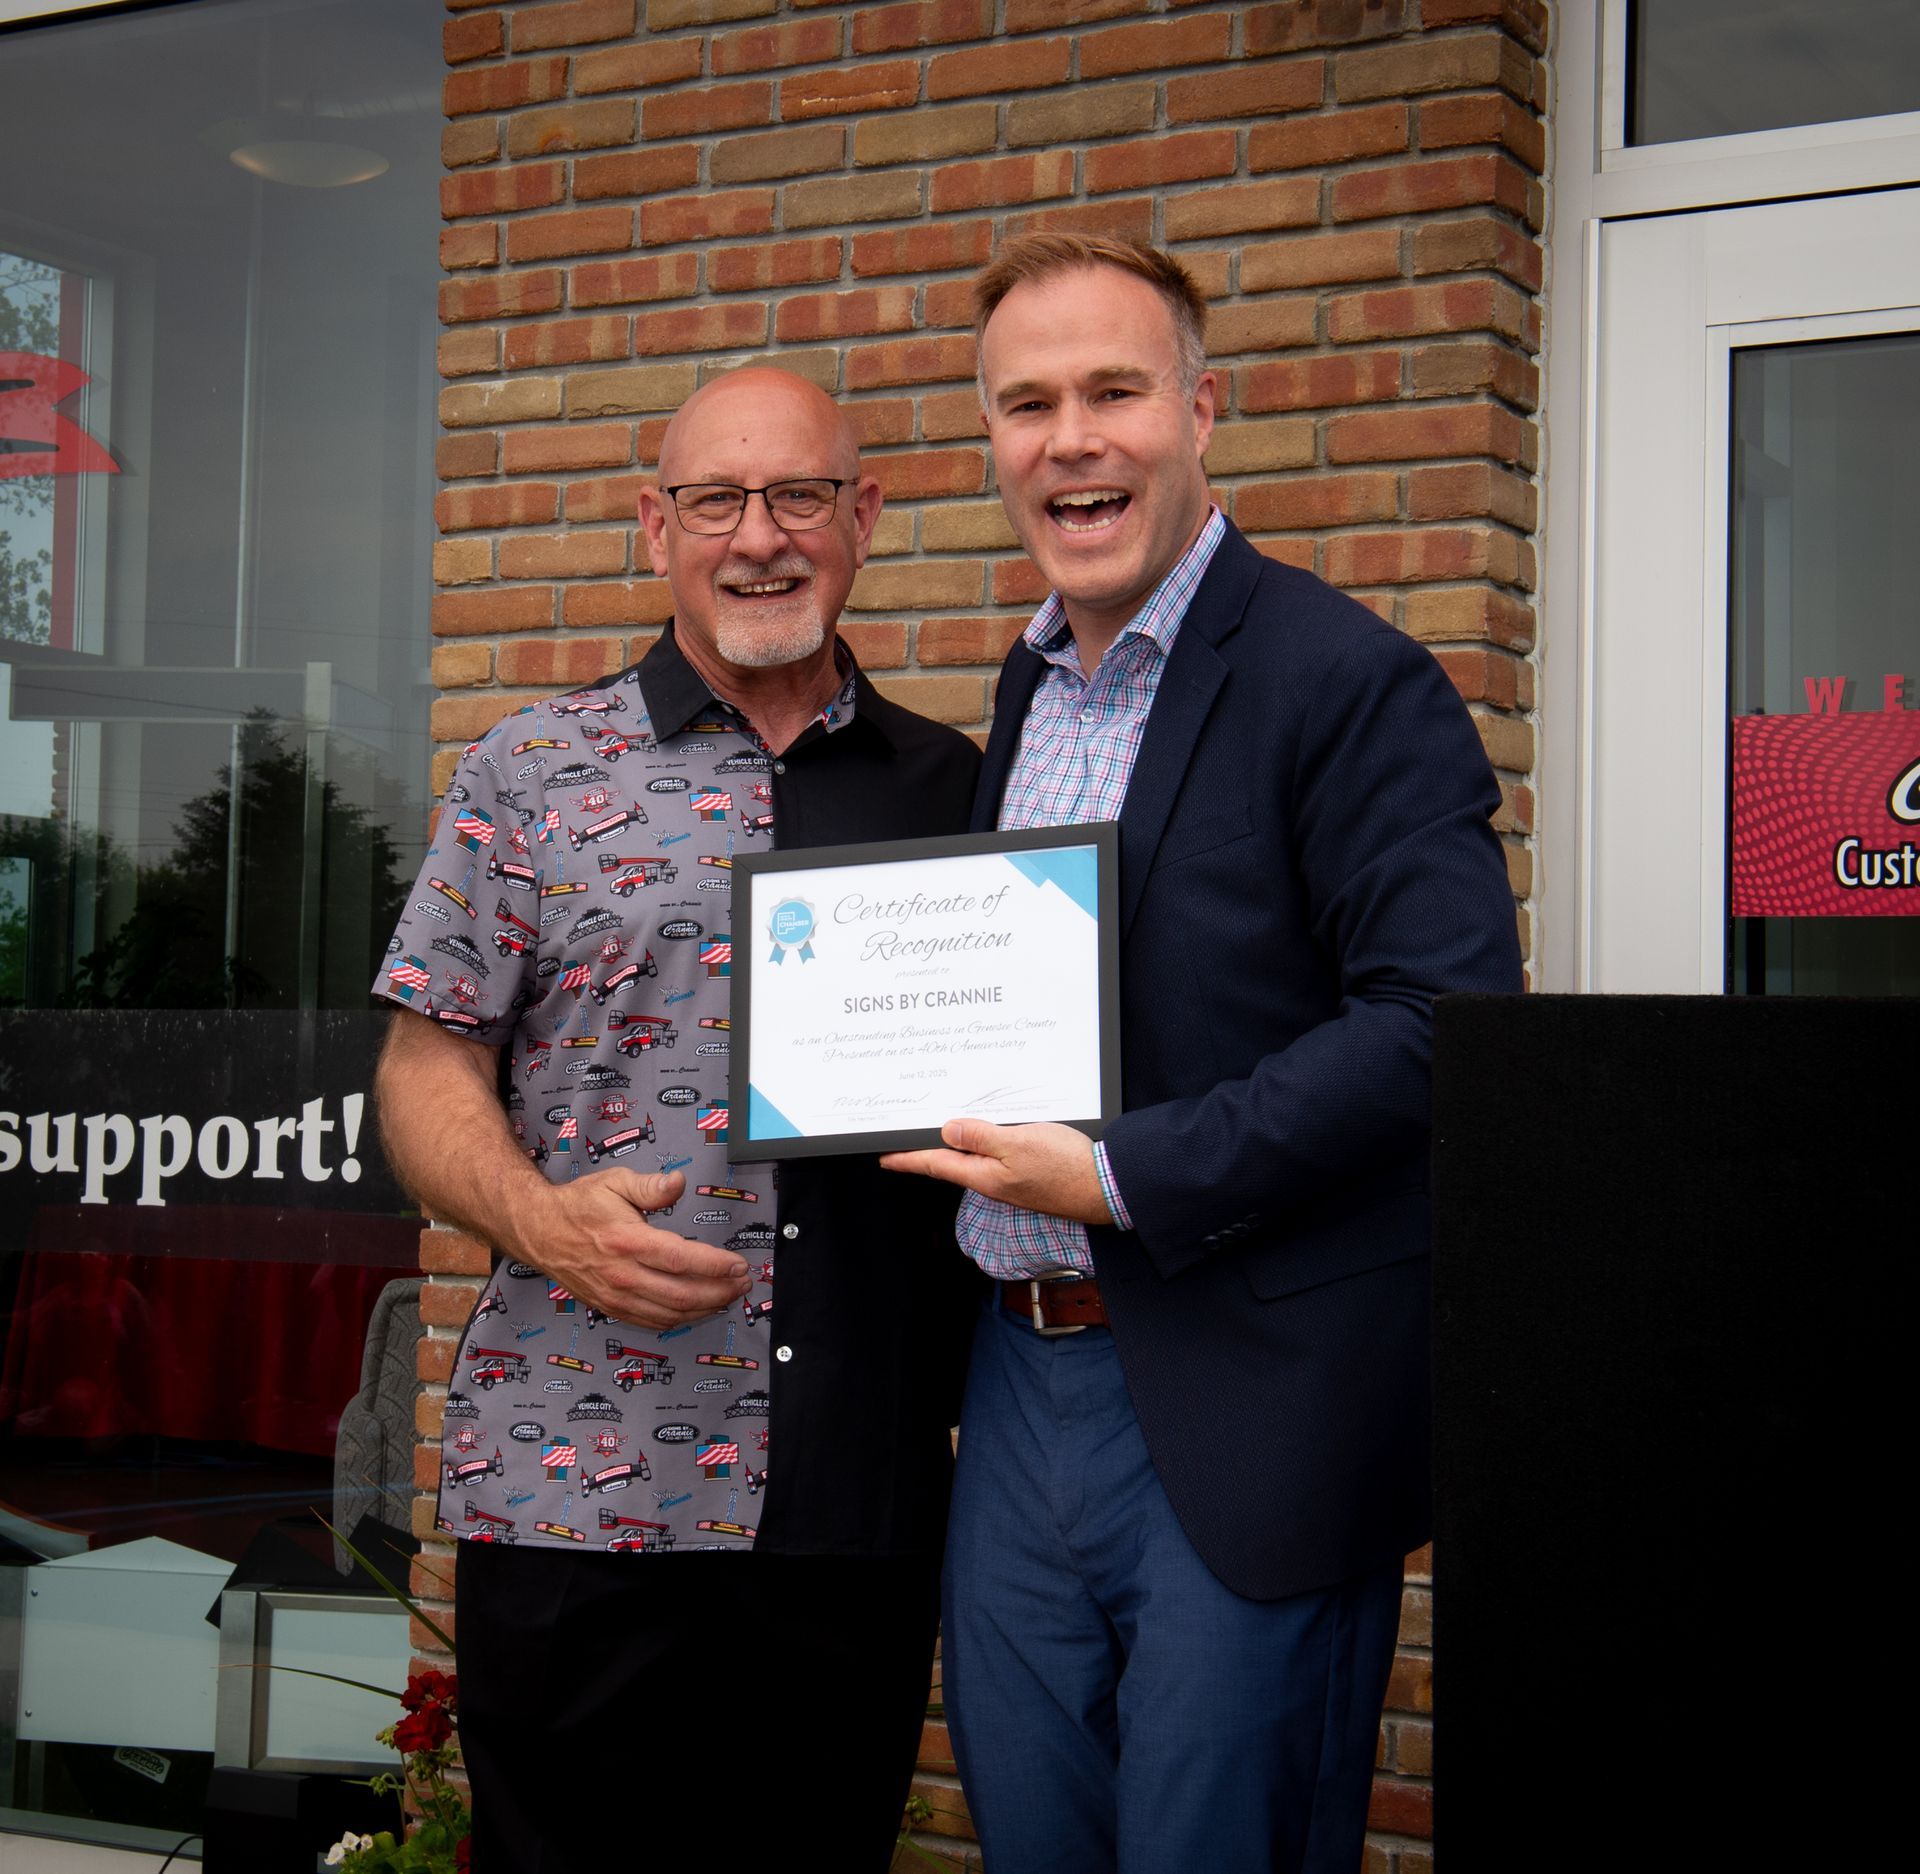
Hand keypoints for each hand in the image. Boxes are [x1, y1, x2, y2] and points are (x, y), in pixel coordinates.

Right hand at [509, 1168, 750, 1330]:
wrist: (538, 1230)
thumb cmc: (578, 1205)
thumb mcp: (614, 1182)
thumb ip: (650, 1186)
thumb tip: (679, 1183)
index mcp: (626, 1241)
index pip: (680, 1259)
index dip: (715, 1265)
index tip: (738, 1264)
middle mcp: (622, 1274)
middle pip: (681, 1294)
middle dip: (719, 1291)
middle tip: (742, 1284)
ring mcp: (615, 1295)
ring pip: (669, 1314)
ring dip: (705, 1309)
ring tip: (729, 1298)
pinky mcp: (610, 1307)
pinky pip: (651, 1322)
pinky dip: (679, 1321)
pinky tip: (698, 1311)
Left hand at [880, 1118, 1110, 1225]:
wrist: (1107, 1189)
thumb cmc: (1066, 1167)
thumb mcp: (1018, 1143)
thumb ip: (981, 1136)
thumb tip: (947, 1130)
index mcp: (984, 1175)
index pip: (935, 1164)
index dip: (907, 1158)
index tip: (883, 1156)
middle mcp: (993, 1181)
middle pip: (951, 1162)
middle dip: (927, 1149)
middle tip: (905, 1138)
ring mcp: (1011, 1181)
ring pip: (975, 1158)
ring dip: (955, 1143)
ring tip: (938, 1128)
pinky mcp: (1029, 1175)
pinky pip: (997, 1156)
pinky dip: (984, 1142)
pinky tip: (986, 1131)